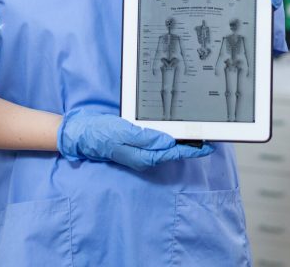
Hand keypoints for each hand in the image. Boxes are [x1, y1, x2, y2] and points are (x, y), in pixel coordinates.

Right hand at [57, 109, 213, 170]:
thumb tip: (168, 141)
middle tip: (208, 137)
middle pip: (173, 151)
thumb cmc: (100, 132)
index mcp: (143, 155)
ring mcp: (139, 152)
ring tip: (196, 136)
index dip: (192, 149)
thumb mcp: (123, 132)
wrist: (81, 134)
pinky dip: (169, 139)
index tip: (208, 145)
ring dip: (181, 142)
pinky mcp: (135, 146)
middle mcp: (144, 156)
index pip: (174, 152)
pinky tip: (173, 134)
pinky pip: (157, 145)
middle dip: (191, 146)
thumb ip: (146, 138)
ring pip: (166, 149)